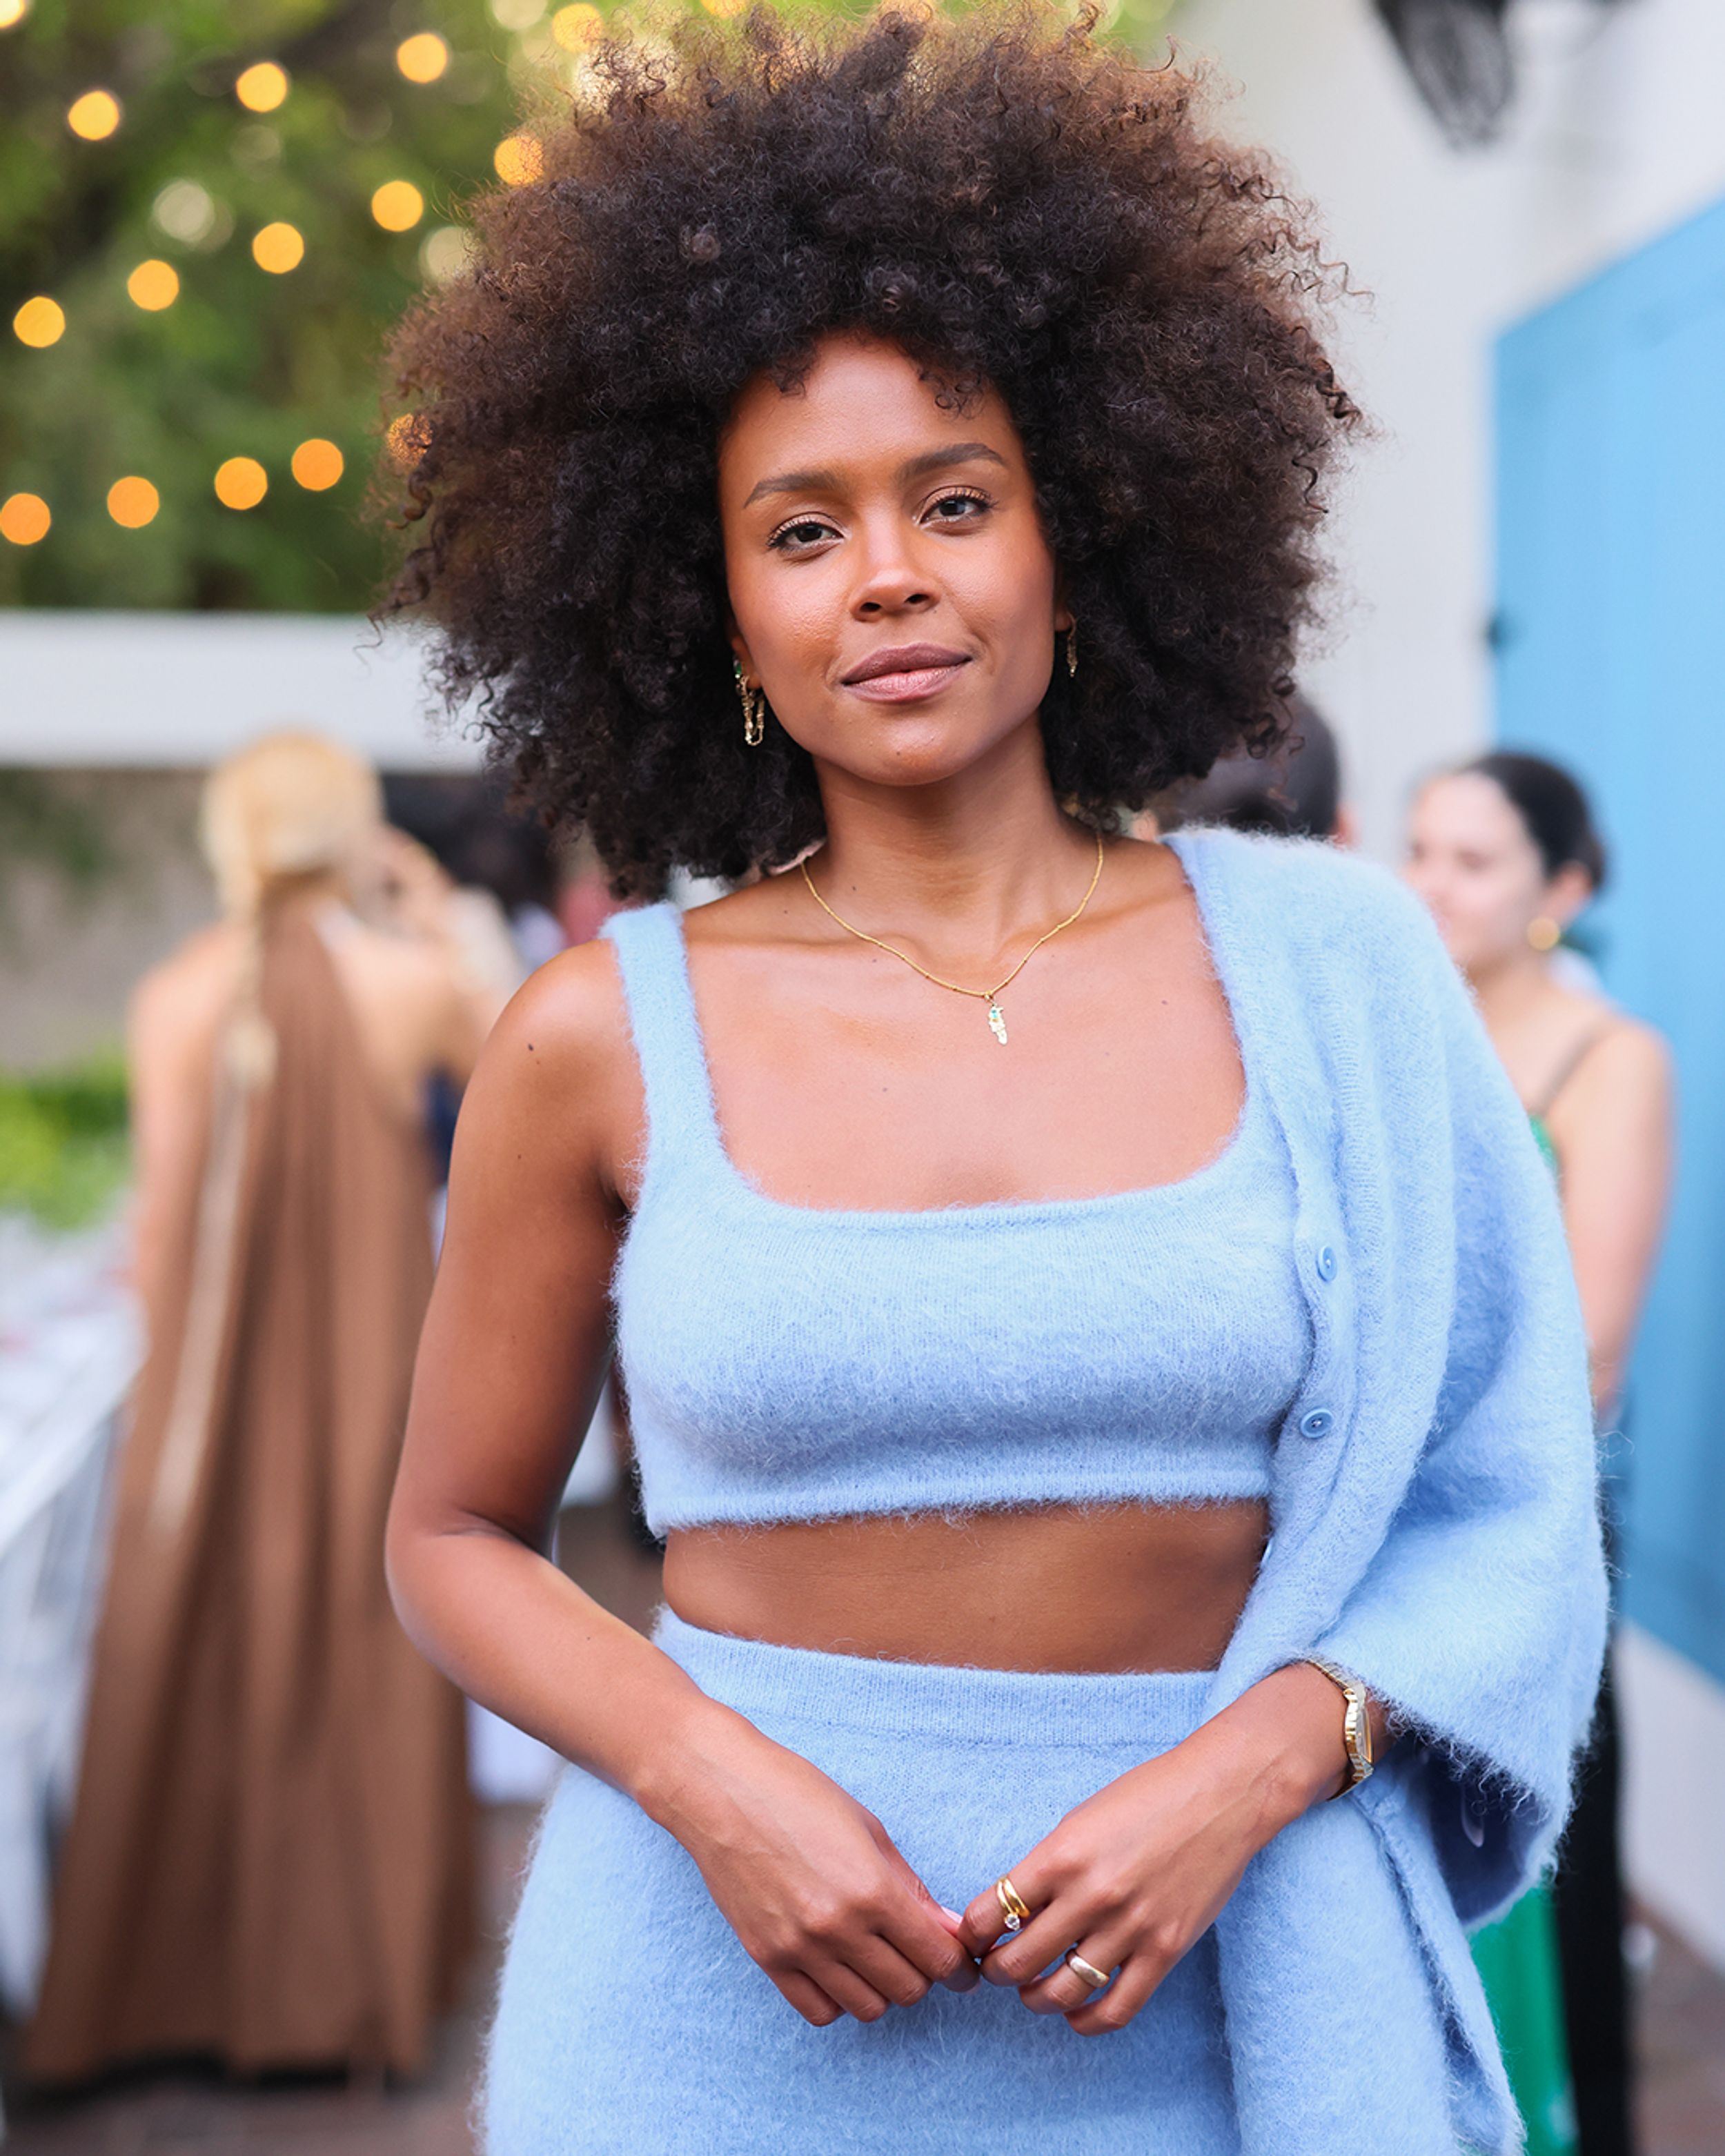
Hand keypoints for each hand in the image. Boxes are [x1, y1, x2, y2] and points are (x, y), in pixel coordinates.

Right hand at [648, 1703, 977, 2027]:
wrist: (720, 1791)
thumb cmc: (797, 1794)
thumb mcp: (868, 1829)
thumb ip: (910, 1887)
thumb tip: (947, 1930)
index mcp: (871, 1889)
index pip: (937, 1957)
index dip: (958, 1963)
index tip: (960, 1960)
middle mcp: (838, 1928)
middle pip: (908, 1989)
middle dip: (923, 1973)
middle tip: (916, 1950)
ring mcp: (799, 1949)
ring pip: (868, 2008)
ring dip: (882, 1988)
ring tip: (875, 1955)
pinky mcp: (767, 1959)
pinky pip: (819, 2011)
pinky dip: (839, 1998)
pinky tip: (838, 1967)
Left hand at [955, 1663, 1352, 2035]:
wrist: (1220, 1795)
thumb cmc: (1146, 1798)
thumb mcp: (1080, 1820)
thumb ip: (1048, 1867)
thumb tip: (1013, 1913)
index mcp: (1061, 1855)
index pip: (990, 1913)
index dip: (971, 1934)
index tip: (973, 1939)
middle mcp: (1091, 1895)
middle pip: (1017, 1962)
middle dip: (996, 1972)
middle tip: (996, 1968)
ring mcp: (1130, 1928)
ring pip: (1060, 1993)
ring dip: (1035, 1998)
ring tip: (1032, 1990)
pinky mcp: (1165, 1952)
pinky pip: (1115, 2009)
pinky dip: (1085, 2021)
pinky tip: (1074, 2013)